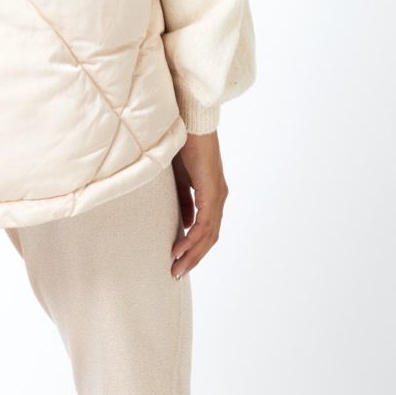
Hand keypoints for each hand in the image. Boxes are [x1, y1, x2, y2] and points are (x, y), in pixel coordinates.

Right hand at [169, 131, 227, 276]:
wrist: (190, 120)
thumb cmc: (182, 143)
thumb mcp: (179, 177)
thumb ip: (184, 199)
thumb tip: (186, 221)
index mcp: (211, 193)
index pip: (206, 229)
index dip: (194, 247)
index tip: (178, 260)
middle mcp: (218, 197)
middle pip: (210, 237)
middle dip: (194, 257)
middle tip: (177, 274)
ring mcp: (217, 195)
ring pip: (209, 234)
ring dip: (193, 254)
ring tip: (176, 268)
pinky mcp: (212, 191)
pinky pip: (205, 223)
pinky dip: (193, 239)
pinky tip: (180, 250)